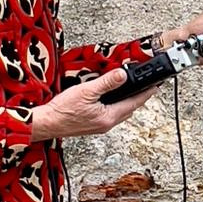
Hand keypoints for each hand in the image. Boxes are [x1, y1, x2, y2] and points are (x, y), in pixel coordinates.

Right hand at [31, 68, 155, 140]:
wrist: (46, 124)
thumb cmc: (62, 111)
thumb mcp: (86, 91)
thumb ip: (106, 83)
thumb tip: (122, 75)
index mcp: (108, 117)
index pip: (134, 103)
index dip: (146, 93)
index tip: (155, 86)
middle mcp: (106, 124)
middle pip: (129, 109)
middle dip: (139, 98)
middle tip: (146, 88)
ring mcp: (99, 126)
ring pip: (120, 112)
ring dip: (127, 102)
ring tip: (131, 91)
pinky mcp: (92, 125)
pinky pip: (110, 114)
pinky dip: (115, 106)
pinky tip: (111, 100)